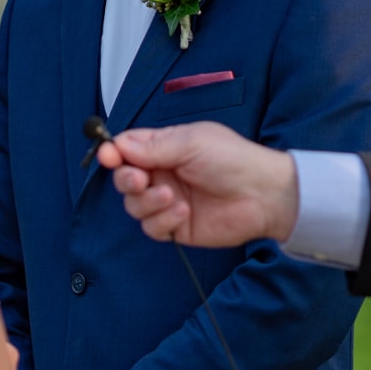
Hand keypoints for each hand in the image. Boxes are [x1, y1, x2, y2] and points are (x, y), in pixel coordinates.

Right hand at [97, 122, 297, 247]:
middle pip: (125, 178)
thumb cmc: (232, 159)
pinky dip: (162, 220)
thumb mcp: (190, 143)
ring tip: (171, 197)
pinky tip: (183, 212)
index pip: (128, 149)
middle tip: (140, 180)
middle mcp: (163, 174)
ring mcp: (168, 201)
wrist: (262, 194)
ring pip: (134, 205)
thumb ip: (152, 146)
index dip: (114, 153)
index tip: (108, 156)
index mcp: (165, 148)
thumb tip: (117, 145)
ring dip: (147, 201)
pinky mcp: (176, 226)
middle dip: (127, 179)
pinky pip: (152, 227)